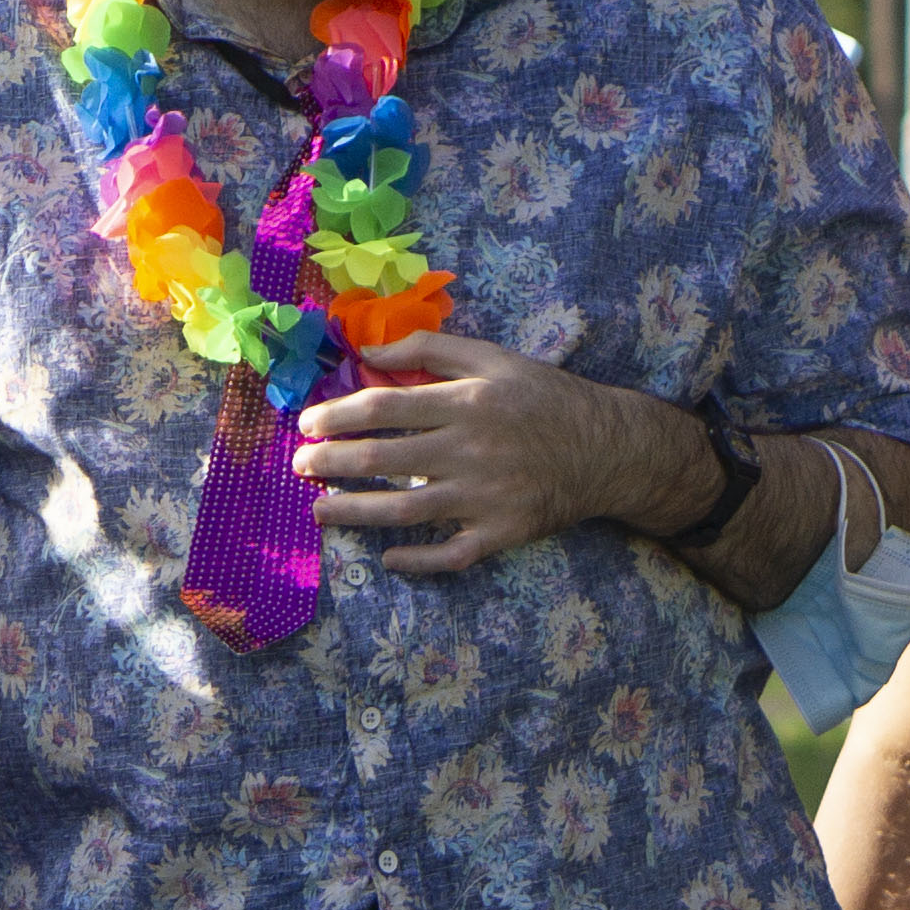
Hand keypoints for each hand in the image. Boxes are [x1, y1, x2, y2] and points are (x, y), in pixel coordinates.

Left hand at [299, 328, 708, 573]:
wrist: (609, 448)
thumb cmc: (543, 398)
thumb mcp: (495, 359)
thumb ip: (430, 349)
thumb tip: (367, 349)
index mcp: (468, 403)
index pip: (384, 408)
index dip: (337, 416)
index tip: (307, 424)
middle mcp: (473, 450)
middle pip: (385, 459)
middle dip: (332, 464)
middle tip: (300, 466)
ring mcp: (488, 496)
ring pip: (407, 511)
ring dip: (355, 513)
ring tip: (319, 510)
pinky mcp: (504, 531)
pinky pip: (452, 554)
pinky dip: (417, 560)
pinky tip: (387, 559)